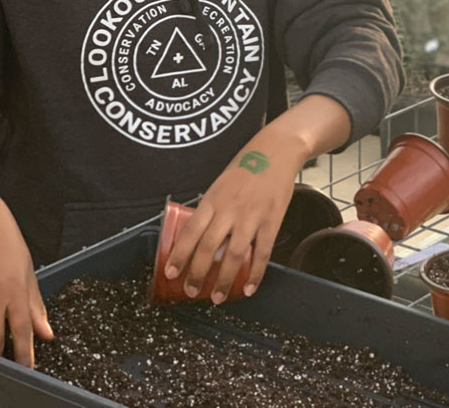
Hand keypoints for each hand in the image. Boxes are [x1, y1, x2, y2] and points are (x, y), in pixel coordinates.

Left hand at [165, 128, 307, 303]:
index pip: (191, 232)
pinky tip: (249, 288)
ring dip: (224, 281)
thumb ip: (212, 208)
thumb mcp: (221, 183)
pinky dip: (255, 274)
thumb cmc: (247, 165)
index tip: (171, 273)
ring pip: (233, 256)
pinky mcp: (271, 221)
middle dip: (197, 274)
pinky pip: (262, 253)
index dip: (179, 255)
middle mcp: (229, 210)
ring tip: (218, 297)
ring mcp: (251, 217)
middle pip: (208, 248)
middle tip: (191, 291)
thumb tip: (201, 235)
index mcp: (213, 200)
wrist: (277, 151)